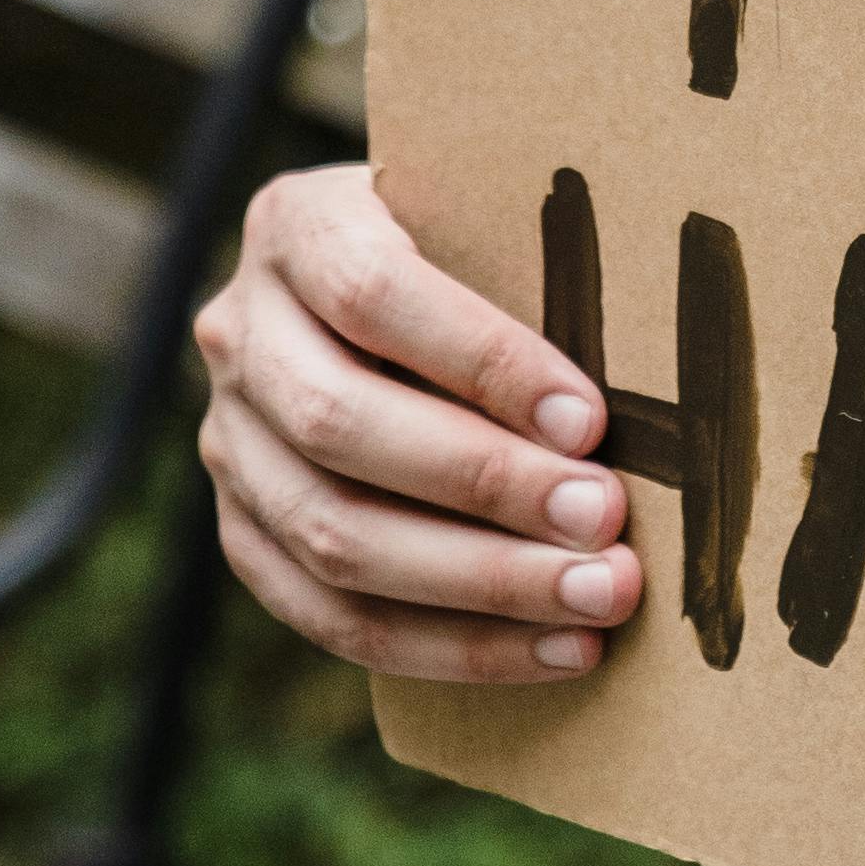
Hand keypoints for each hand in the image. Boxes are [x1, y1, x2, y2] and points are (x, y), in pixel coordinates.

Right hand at [193, 160, 648, 687]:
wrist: (374, 284)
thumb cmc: (468, 243)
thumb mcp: (482, 216)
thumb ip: (527, 269)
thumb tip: (637, 385)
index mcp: (298, 226)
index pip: (375, 295)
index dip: (482, 362)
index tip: (587, 419)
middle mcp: (241, 334)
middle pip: (343, 426)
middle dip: (487, 487)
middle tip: (605, 522)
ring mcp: (227, 442)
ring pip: (334, 538)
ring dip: (479, 585)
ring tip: (596, 600)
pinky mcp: (243, 532)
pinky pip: (332, 615)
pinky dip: (448, 646)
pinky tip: (551, 649)